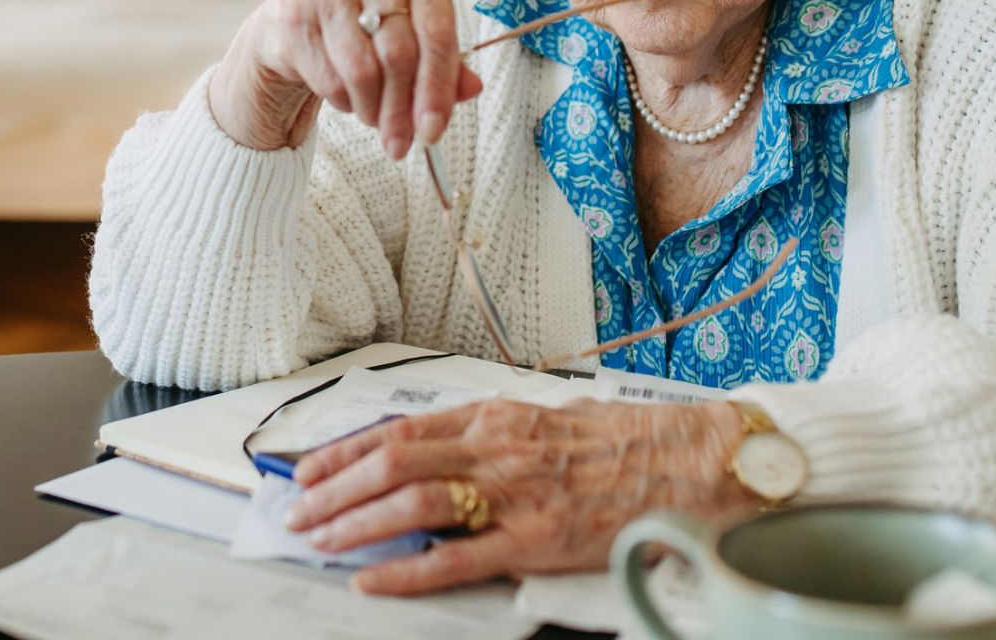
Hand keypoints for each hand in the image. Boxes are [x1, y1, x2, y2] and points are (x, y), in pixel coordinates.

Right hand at [208, 0, 483, 155]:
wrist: (298, 17)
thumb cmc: (370, 27)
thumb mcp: (415, 36)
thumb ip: (447, 63)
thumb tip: (471, 89)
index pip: (437, 31)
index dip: (438, 87)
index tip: (433, 131)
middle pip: (400, 54)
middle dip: (402, 110)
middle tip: (401, 144)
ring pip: (363, 71)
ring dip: (372, 109)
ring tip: (374, 117)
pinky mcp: (296, 12)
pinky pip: (329, 78)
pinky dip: (344, 101)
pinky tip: (347, 95)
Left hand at [283, 398, 753, 594]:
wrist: (697, 460)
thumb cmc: (631, 441)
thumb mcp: (551, 419)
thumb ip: (495, 434)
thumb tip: (441, 450)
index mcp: (499, 415)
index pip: (400, 428)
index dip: (345, 451)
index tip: (309, 469)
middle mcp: (499, 447)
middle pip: (393, 461)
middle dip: (335, 489)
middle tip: (298, 511)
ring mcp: (517, 494)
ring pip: (414, 501)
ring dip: (357, 523)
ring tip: (321, 540)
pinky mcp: (538, 540)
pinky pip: (458, 558)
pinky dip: (408, 570)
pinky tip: (375, 580)